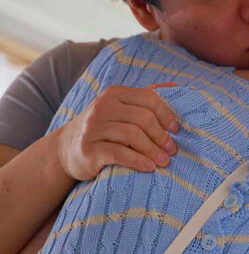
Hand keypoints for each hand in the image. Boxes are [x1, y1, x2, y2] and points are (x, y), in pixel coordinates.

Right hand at [56, 83, 179, 180]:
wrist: (67, 149)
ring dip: (153, 150)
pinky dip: (138, 161)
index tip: (176, 131)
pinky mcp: (89, 149)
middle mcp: (102, 107)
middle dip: (162, 136)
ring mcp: (93, 128)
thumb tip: (175, 87)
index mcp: (114, 94)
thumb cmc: (103, 129)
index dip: (167, 115)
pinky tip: (149, 167)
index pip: (149, 99)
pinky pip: (119, 153)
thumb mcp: (120, 109)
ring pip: (132, 135)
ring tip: (164, 161)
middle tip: (172, 150)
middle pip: (143, 118)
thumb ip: (144, 98)